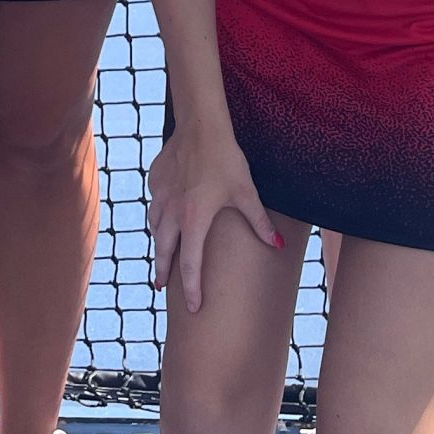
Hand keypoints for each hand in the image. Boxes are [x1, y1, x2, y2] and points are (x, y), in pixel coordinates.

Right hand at [147, 128, 281, 312]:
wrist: (201, 126)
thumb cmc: (226, 160)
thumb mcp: (246, 193)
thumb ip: (259, 222)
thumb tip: (278, 246)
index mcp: (193, 221)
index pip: (190, 265)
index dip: (192, 289)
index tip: (193, 308)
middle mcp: (172, 212)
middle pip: (163, 251)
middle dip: (163, 272)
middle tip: (161, 287)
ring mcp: (160, 196)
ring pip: (155, 227)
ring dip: (159, 243)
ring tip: (162, 254)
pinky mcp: (155, 180)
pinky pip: (154, 204)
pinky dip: (157, 216)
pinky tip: (163, 216)